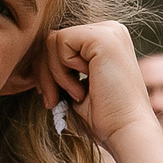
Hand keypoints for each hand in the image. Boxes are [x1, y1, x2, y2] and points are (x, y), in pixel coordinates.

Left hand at [36, 21, 147, 147]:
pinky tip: (81, 90)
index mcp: (106, 40)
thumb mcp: (76, 86)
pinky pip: (59, 43)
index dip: (48, 71)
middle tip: (53, 101)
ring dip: (54, 75)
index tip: (53, 97)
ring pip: (52, 41)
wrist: (126, 132)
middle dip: (46, 74)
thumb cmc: (104, 118)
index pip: (61, 43)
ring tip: (76, 96)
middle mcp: (110, 30)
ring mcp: (108, 31)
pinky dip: (61, 71)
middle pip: (54, 40)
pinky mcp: (103, 37)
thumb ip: (61, 67)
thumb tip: (35, 60)